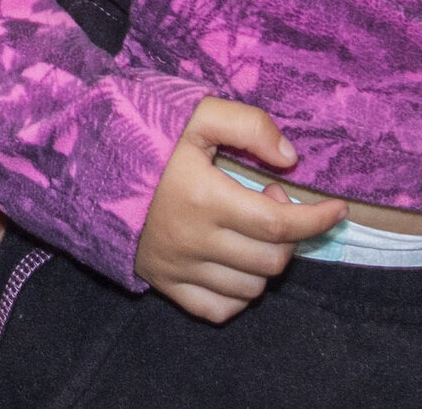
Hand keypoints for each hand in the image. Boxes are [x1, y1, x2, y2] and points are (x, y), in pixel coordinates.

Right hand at [134, 98, 345, 321]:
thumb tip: (291, 158)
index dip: (317, 220)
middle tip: (270, 202)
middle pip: (271, 260)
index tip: (337, 209)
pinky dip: (238, 293)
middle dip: (289, 234)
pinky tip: (234, 263)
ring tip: (249, 228)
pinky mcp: (165, 283)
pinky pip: (218, 309)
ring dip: (266, 261)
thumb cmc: (144, 134)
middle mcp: (194, 241)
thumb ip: (248, 125)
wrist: (84, 161)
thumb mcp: (195, 113)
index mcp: (205, 198)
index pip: (280, 225)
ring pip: (251, 287)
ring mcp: (178, 268)